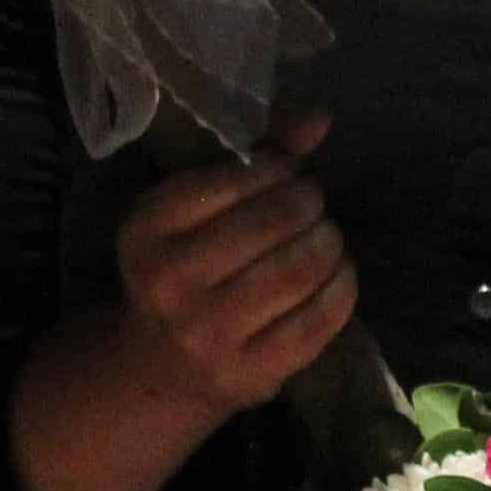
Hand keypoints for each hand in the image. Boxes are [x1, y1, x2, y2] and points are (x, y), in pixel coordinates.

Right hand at [11, 111, 351, 490]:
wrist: (160, 364)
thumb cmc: (185, 266)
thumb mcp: (197, 209)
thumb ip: (256, 158)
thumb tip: (320, 118)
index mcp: (148, 229)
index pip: (232, 179)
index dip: (277, 169)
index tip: (288, 174)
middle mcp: (171, 281)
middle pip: (273, 222)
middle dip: (308, 203)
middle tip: (312, 204)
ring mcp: (210, 333)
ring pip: (299, 270)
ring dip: (329, 243)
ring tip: (325, 237)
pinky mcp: (250, 372)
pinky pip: (318, 320)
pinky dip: (342, 287)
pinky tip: (337, 273)